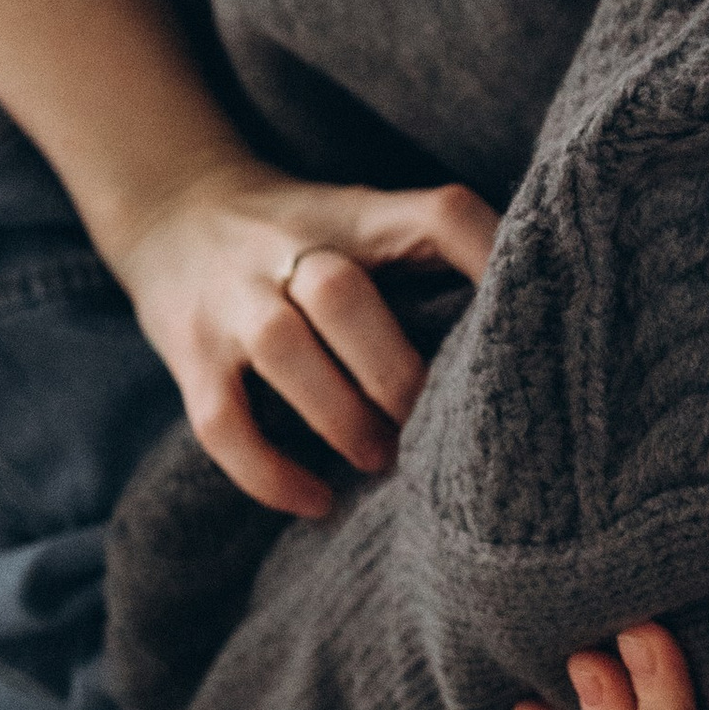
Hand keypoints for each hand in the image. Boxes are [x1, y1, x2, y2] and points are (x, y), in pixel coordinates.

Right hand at [108, 159, 497, 519]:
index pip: (435, 214)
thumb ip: (435, 256)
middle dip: (398, 371)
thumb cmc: (308, 234)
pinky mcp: (189, 353)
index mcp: (360, 215)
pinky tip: (315, 503)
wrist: (171, 207)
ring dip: (342, 418)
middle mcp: (289, 249)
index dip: (488, 255)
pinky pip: (220, 419)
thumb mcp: (370, 219)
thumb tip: (536, 330)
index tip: (531, 313)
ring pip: (282, 350)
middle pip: (342, 293)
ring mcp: (231, 300)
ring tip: (384, 461)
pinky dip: (267, 471)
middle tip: (440, 428)